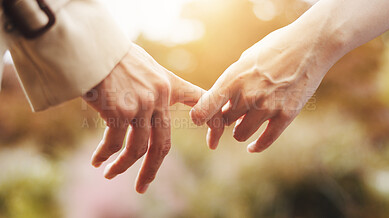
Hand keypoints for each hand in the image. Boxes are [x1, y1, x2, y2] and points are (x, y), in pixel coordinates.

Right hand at [83, 44, 222, 192]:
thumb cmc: (117, 56)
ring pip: (138, 149)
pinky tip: (98, 160)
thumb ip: (155, 88)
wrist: (94, 47)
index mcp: (169, 86)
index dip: (213, 123)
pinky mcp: (120, 111)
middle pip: (162, 145)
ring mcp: (141, 106)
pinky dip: (105, 155)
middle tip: (143, 186)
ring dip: (123, 166)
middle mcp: (159, 99)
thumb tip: (150, 111)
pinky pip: (115, 143)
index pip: (200, 103)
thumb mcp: (146, 68)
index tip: (214, 142)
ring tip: (110, 174)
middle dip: (151, 169)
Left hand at [190, 26, 336, 152]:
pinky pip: (265, 141)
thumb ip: (231, 83)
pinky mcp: (286, 115)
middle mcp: (248, 95)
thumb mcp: (245, 60)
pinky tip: (252, 147)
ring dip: (240, 130)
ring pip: (240, 134)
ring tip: (244, 122)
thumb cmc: (273, 49)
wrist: (309, 45)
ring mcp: (268, 106)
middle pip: (223, 122)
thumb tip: (220, 105)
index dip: (199, 117)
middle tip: (230, 115)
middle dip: (224, 120)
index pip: (204, 108)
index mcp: (233, 79)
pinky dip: (256, 146)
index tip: (200, 119)